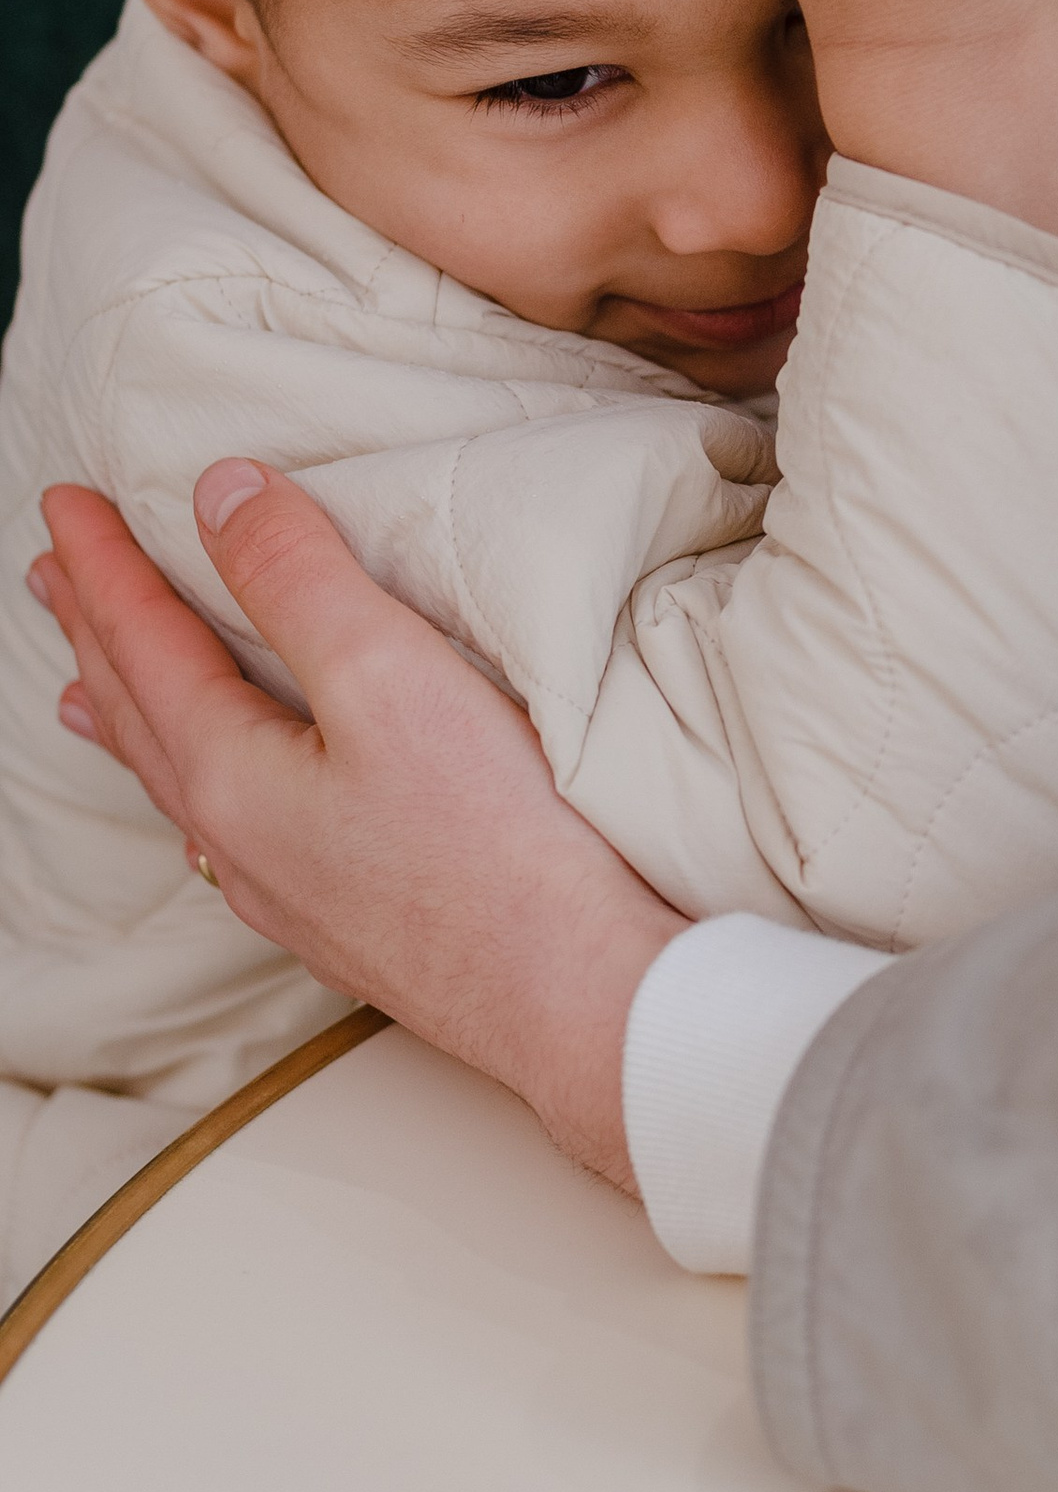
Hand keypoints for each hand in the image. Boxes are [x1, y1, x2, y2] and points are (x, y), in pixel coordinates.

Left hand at [30, 468, 678, 1191]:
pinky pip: (228, 836)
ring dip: (129, 719)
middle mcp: (237, 841)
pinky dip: (195, 788)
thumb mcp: (387, 674)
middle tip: (49, 577)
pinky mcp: (344, 923)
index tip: (64, 501)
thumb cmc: (492, 842)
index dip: (103, 564)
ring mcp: (287, 893)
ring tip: (87, 697)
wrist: (571, 997)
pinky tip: (217, 813)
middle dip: (93, 636)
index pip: (143, 643)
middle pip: (140, 715)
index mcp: (230, 774)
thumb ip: (296, 578)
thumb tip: (218, 495)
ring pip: (177, 783)